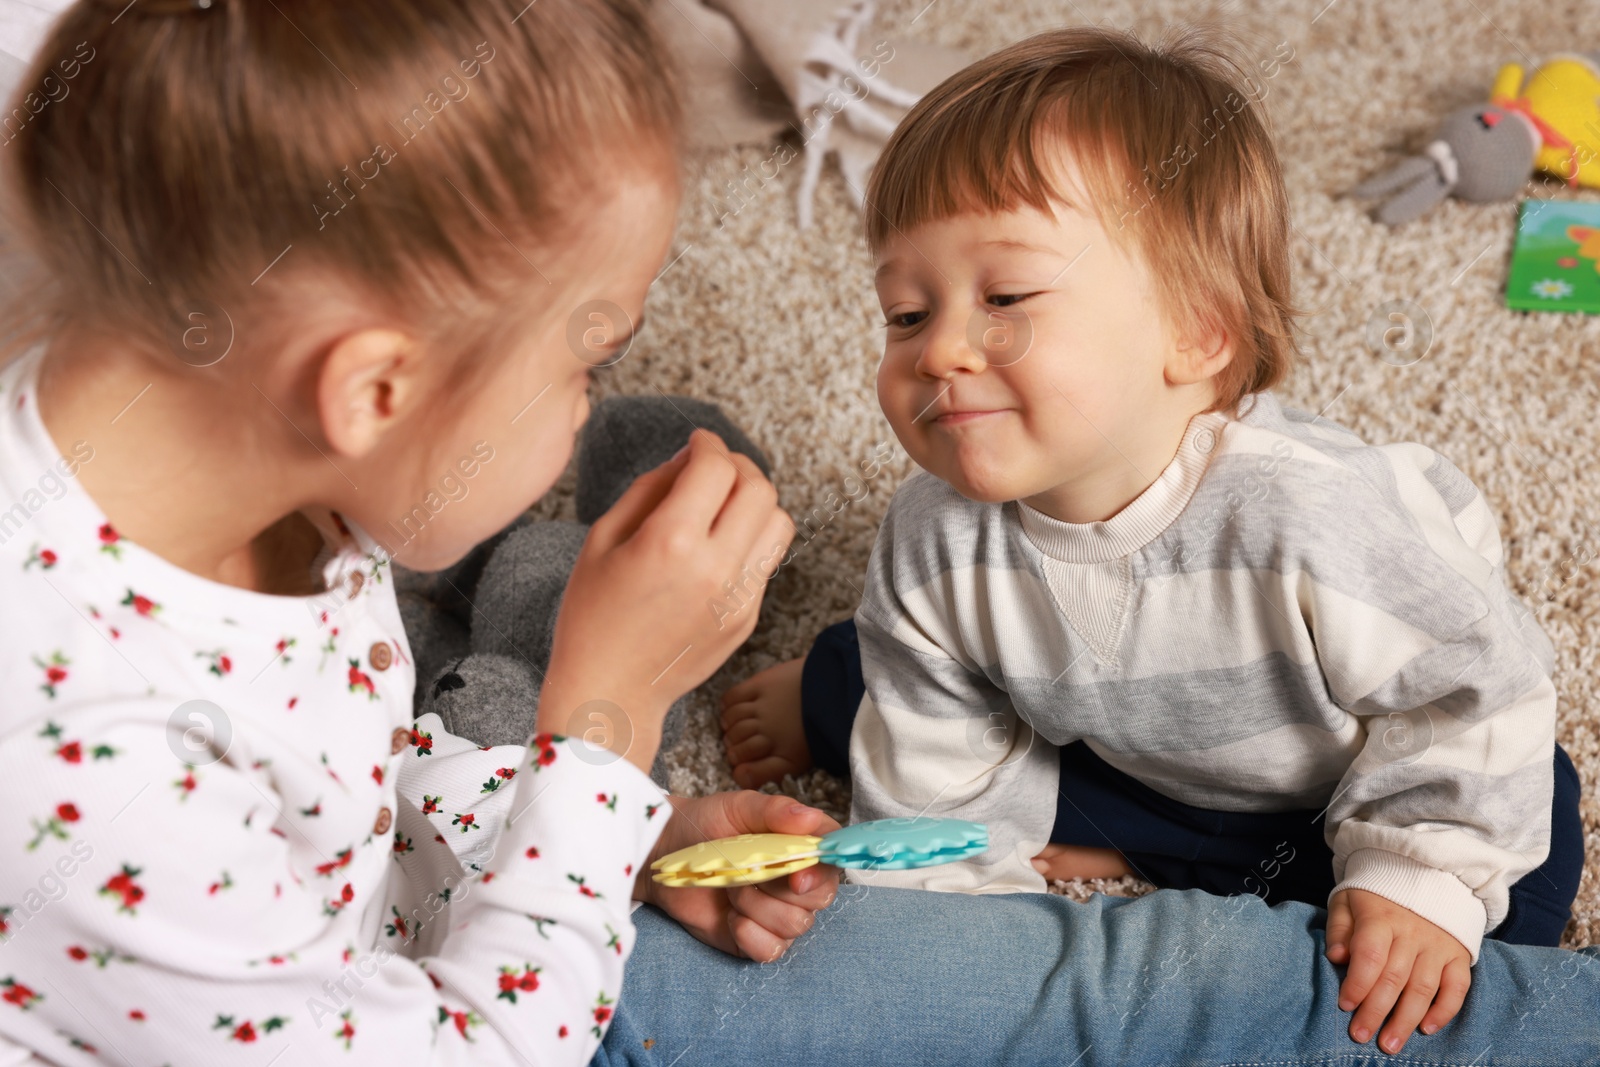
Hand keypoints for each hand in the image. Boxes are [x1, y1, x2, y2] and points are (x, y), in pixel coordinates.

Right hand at [539, 429, 794, 772]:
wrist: (611, 691)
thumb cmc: (593, 616)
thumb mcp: (603, 540)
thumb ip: (650, 489)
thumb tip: (688, 458)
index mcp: (671, 542)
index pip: (716, 467)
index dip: (708, 444)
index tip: (698, 442)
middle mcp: (714, 567)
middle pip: (759, 487)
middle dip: (737, 465)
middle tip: (712, 468)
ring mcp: (738, 596)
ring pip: (778, 521)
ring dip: (755, 502)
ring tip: (723, 505)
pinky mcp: (748, 617)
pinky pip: (767, 559)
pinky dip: (750, 540)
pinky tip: (718, 546)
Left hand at [635, 791, 840, 961]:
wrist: (664, 854)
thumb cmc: (705, 824)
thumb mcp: (739, 807)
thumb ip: (776, 811)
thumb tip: (810, 819)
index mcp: (800, 846)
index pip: (832, 859)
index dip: (822, 871)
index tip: (797, 876)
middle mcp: (795, 882)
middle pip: (820, 899)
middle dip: (784, 890)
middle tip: (750, 874)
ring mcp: (776, 912)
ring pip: (795, 925)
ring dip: (760, 908)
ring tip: (732, 889)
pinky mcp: (754, 939)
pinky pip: (772, 950)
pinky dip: (751, 935)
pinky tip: (731, 917)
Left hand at [1326, 888, 1472, 1053]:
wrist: (1422, 875)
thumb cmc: (1376, 896)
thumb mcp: (1347, 901)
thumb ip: (1339, 929)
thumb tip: (1336, 957)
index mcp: (1381, 918)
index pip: (1370, 955)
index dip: (1357, 983)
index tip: (1344, 1005)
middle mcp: (1413, 933)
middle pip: (1395, 978)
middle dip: (1376, 1011)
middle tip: (1361, 1036)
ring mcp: (1438, 945)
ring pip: (1424, 988)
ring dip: (1406, 1019)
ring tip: (1390, 1044)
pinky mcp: (1458, 955)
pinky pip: (1457, 987)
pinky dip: (1445, 1011)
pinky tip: (1427, 1028)